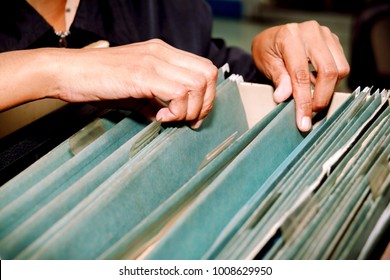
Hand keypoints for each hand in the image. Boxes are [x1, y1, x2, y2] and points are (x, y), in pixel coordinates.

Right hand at [0, 39, 217, 128]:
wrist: (68, 72)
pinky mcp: (142, 75)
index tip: (195, 115)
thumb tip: (170, 116)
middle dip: (205, 104)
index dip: (208, 95)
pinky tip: (159, 118)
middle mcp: (162, 53)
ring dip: (190, 109)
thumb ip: (155, 100)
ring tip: (170, 119)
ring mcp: (153, 61)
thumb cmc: (98, 80)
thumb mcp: (134, 90)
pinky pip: (178, 93)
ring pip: (197, 84)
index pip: (204, 68)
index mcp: (162, 52)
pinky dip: (176, 111)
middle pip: (208, 74)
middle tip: (189, 121)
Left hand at [252, 21, 349, 131]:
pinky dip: (332, 81)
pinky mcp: (333, 41)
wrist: (273, 38)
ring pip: (340, 69)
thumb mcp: (266, 64)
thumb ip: (278, 79)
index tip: (303, 121)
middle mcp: (311, 32)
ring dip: (328, 89)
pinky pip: (341, 65)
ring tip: (311, 94)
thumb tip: (283, 97)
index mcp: (290, 37)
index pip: (301, 74)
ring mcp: (325, 35)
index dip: (303, 101)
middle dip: (321, 98)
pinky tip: (316, 83)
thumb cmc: (267, 51)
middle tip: (311, 113)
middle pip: (328, 71)